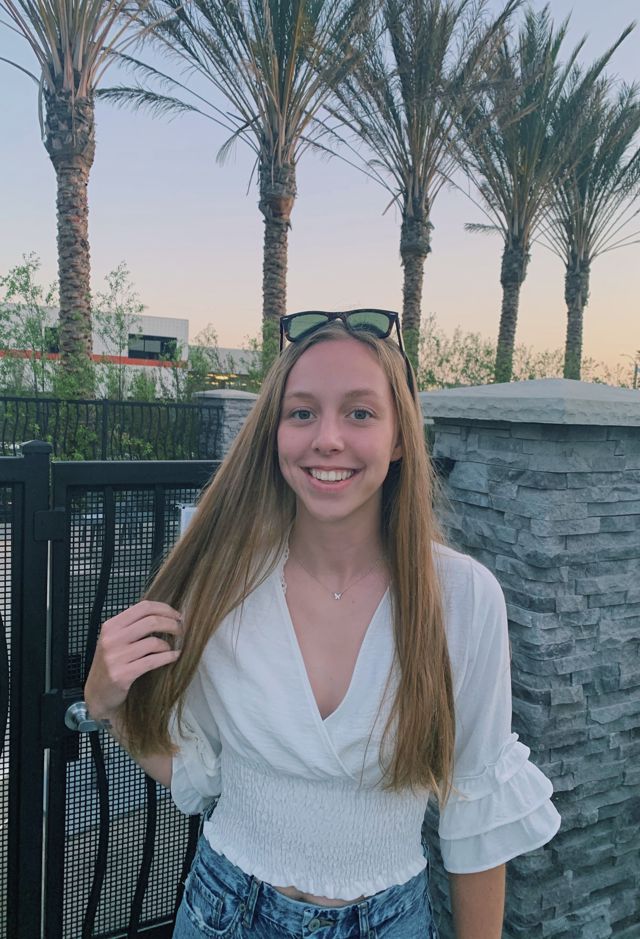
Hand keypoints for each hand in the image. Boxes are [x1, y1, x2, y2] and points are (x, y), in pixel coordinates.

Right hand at [84, 600, 182, 719]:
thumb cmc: (111, 664)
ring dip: (168, 645)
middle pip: (151, 621)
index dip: (165, 609)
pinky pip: (152, 661)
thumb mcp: (115, 640)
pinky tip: (173, 657)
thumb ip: (132, 626)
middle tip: (180, 630)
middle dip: (172, 624)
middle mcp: (111, 639)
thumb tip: (164, 613)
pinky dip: (168, 657)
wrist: (97, 694)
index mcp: (110, 626)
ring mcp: (116, 657)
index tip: (177, 615)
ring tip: (171, 648)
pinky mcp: (122, 674)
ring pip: (153, 642)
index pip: (143, 607)